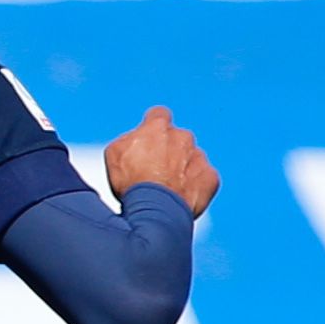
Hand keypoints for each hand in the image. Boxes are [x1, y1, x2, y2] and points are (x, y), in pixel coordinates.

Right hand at [104, 105, 219, 214]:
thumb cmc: (132, 182)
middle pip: (177, 139)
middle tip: (154, 172)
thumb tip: (133, 141)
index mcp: (158, 127)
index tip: (148, 138)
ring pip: (192, 158)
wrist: (156, 208)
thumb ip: (127, 140)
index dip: (153, 126)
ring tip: (167, 190)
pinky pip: (204, 178)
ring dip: (182, 169)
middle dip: (169, 151)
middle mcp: (182, 136)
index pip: (158, 115)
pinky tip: (180, 198)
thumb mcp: (114, 154)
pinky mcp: (210, 177)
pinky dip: (195, 186)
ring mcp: (199, 156)